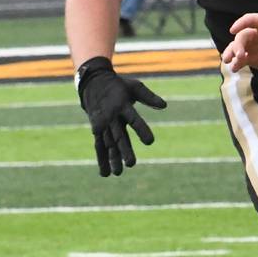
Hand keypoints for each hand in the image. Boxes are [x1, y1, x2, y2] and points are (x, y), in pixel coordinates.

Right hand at [77, 58, 166, 176]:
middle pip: (119, 136)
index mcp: (122, 105)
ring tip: (118, 173)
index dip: (141, 130)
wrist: (93, 83)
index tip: (150, 142)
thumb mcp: (135, 87)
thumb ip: (149, 97)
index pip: (134, 119)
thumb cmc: (119, 85)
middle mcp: (111, 117)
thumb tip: (164, 106)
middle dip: (125, 150)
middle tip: (132, 163)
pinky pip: (99, 146)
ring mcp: (102, 124)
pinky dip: (102, 159)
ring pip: (108, 144)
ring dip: (112, 159)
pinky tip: (106, 173)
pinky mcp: (97, 130)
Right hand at [224, 14, 257, 78]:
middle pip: (242, 36)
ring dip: (231, 53)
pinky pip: (241, 60)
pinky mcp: (254, 59)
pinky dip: (235, 63)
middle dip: (238, 45)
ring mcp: (255, 47)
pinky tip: (234, 68)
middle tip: (240, 55)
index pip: (251, 20)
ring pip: (237, 48)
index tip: (233, 30)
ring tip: (228, 61)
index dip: (241, 23)